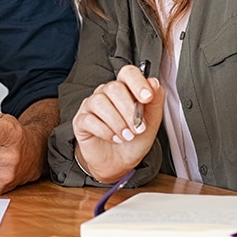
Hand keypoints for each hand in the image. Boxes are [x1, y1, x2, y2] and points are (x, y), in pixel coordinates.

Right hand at [71, 64, 163, 182]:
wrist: (119, 163)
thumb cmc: (134, 140)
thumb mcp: (152, 123)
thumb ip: (155, 101)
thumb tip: (154, 83)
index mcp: (125, 89)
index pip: (128, 73)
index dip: (138, 82)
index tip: (147, 98)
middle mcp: (106, 93)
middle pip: (114, 87)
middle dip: (129, 110)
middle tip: (138, 128)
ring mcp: (91, 105)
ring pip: (100, 102)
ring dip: (117, 122)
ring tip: (126, 136)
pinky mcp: (81, 120)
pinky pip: (89, 119)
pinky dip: (105, 131)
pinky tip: (114, 139)